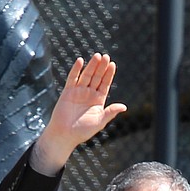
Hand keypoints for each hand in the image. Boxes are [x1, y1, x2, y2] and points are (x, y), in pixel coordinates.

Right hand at [31, 54, 126, 173]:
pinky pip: (72, 78)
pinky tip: (80, 61)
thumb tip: (124, 107)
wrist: (65, 134)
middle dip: (101, 67)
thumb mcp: (100, 121)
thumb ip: (110, 112)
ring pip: (86, 75)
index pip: (105, 84)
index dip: (108, 74)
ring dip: (91, 65)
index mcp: (98, 100)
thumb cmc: (82, 131)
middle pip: (97, 77)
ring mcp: (78, 92)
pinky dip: (76, 69)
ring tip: (97, 56)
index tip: (112, 64)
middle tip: (106, 56)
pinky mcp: (68, 92)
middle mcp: (89, 94)